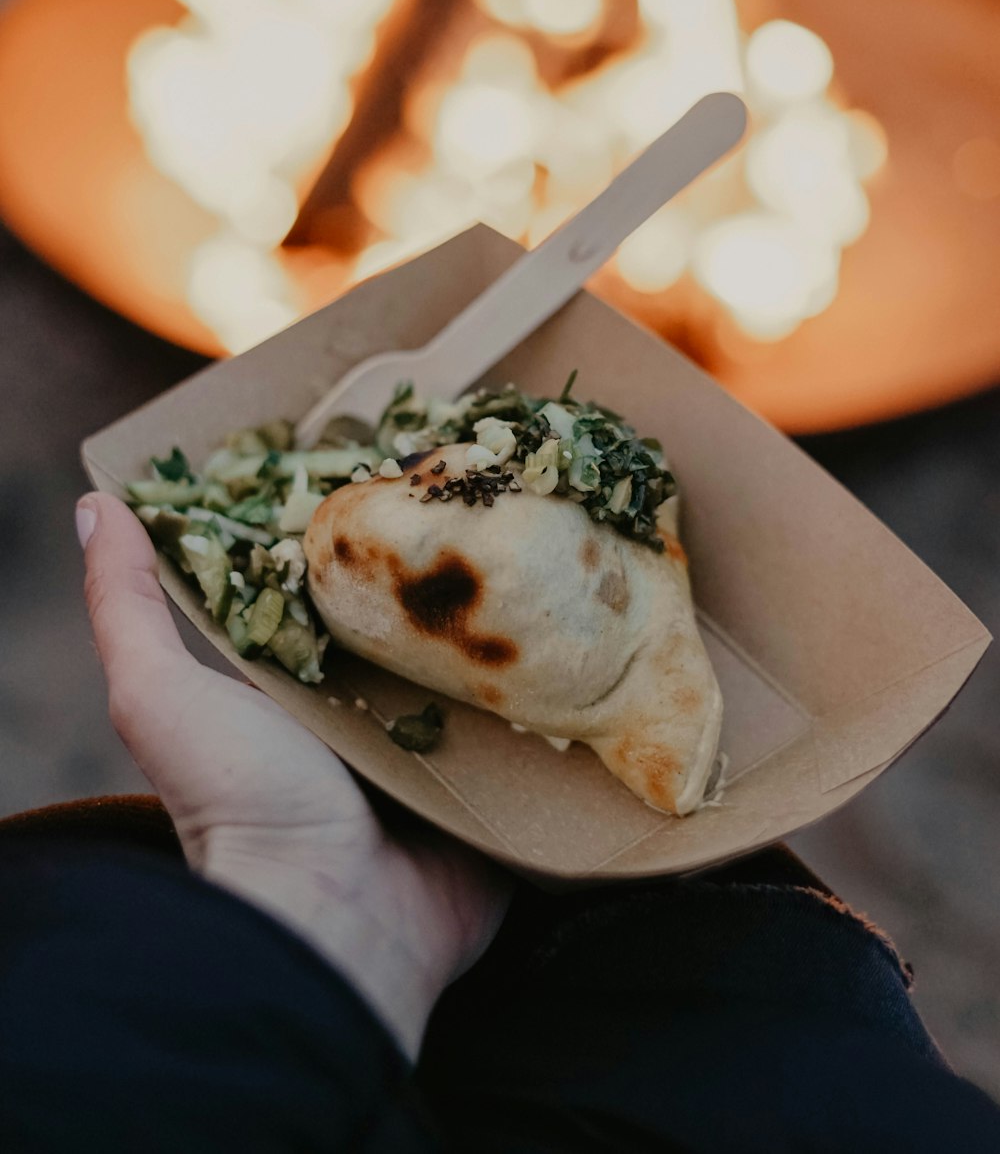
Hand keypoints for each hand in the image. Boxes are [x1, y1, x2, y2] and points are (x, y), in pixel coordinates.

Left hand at [76, 492, 509, 1057]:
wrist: (330, 923)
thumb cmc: (239, 803)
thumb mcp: (158, 695)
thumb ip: (124, 605)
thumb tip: (95, 503)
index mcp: (298, 686)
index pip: (332, 586)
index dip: (357, 528)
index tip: (392, 453)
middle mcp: (370, 714)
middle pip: (413, 622)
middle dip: (449, 567)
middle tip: (493, 485)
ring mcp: (440, 755)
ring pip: (485, 670)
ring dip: (520, 623)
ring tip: (561, 539)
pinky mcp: (495, 791)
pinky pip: (538, 733)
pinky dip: (562, 696)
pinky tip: (598, 633)